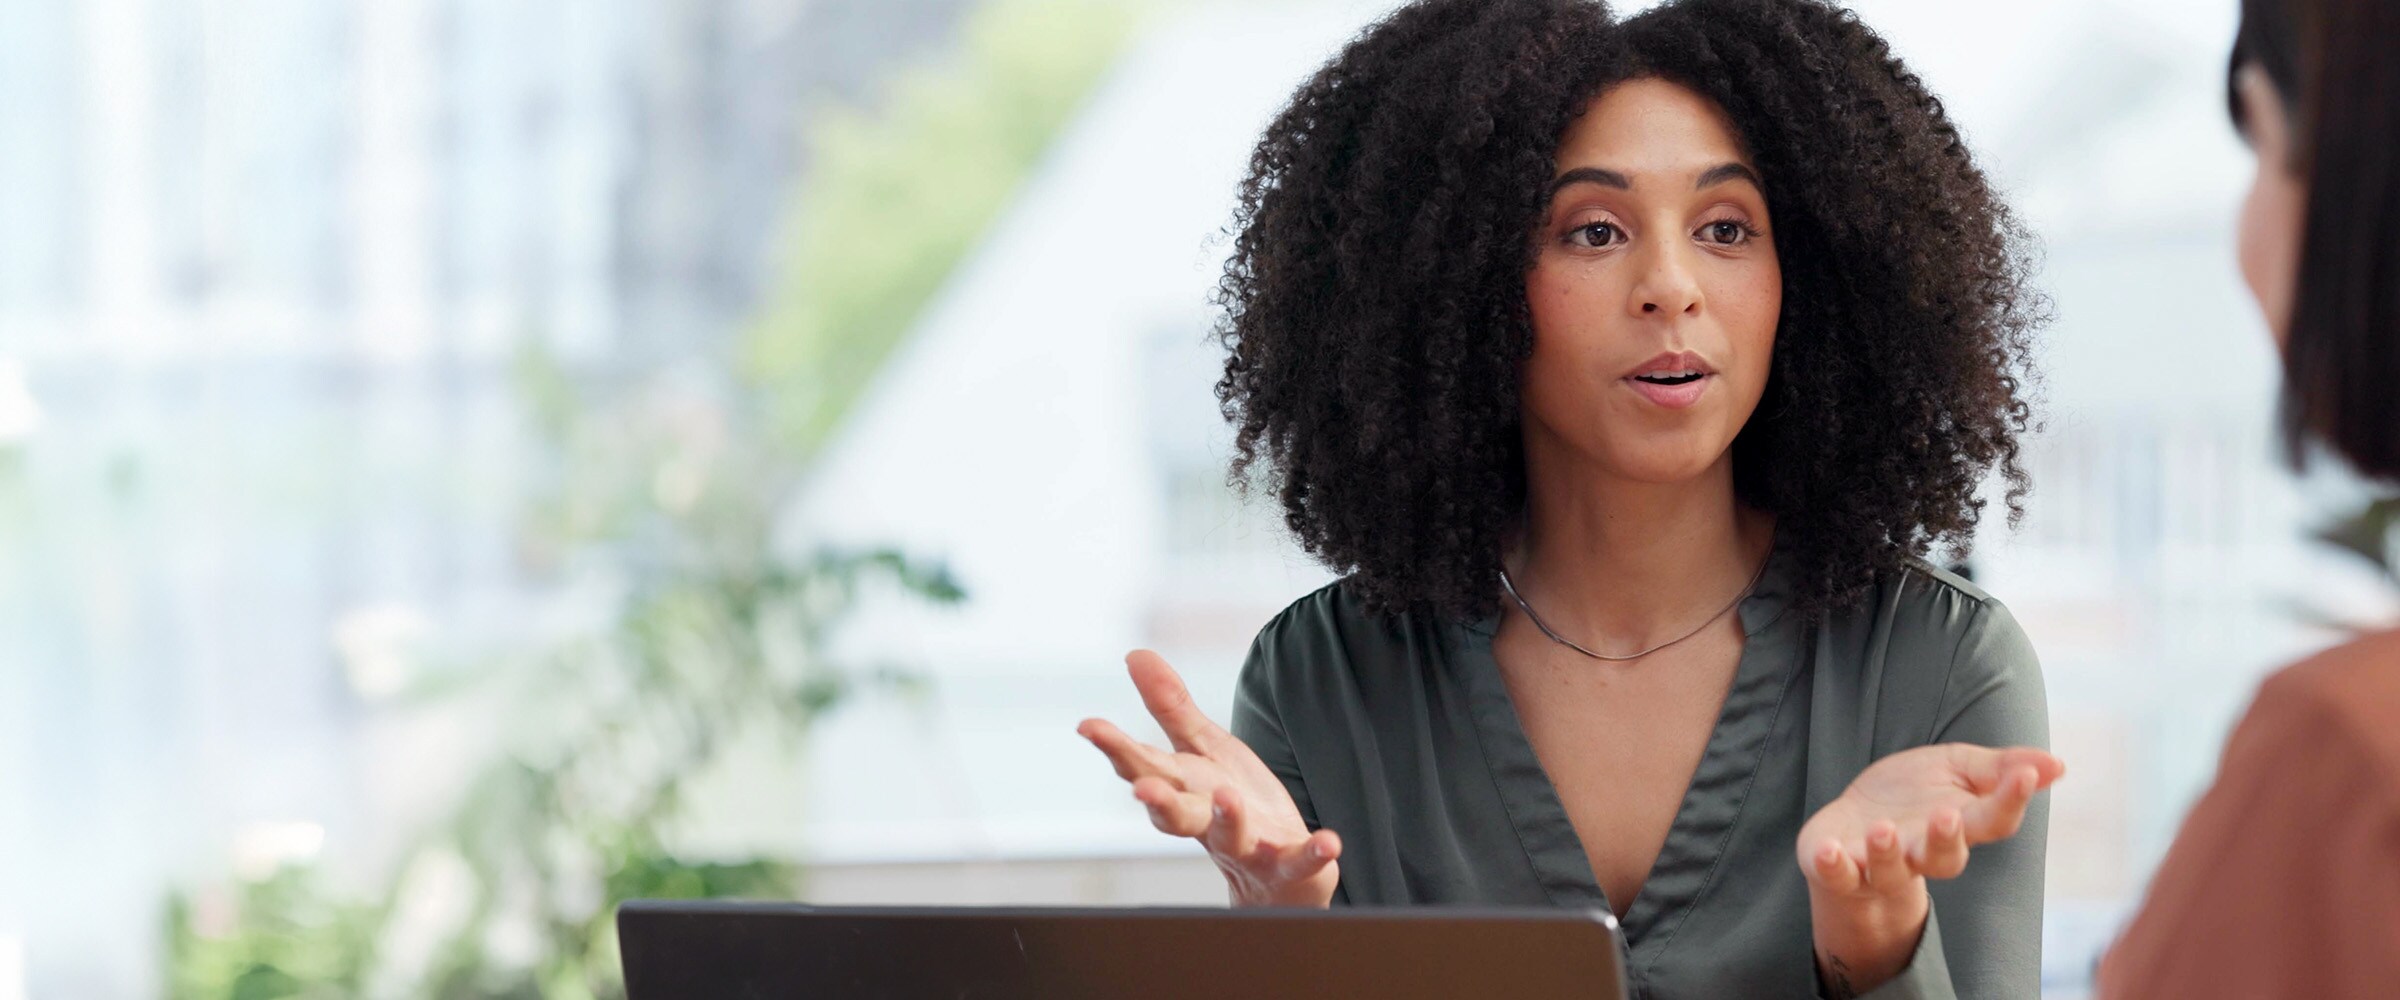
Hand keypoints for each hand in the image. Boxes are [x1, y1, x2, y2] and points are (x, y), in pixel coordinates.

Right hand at [1076, 650, 1341, 907]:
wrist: (1276, 876)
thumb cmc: (1234, 804)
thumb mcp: (1205, 750)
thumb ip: (1171, 707)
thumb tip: (1134, 654)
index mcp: (1185, 789)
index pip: (1145, 767)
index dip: (1116, 748)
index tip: (1089, 726)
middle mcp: (1207, 821)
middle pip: (1178, 813)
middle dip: (1158, 802)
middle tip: (1141, 789)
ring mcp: (1248, 845)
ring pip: (1231, 837)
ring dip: (1228, 819)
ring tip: (1227, 797)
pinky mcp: (1289, 863)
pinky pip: (1300, 860)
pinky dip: (1313, 854)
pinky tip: (1329, 841)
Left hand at [1797, 744, 2065, 996]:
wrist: (1851, 821)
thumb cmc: (1912, 794)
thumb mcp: (1956, 768)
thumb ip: (2000, 767)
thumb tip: (2057, 765)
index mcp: (1958, 825)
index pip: (1993, 821)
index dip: (2011, 800)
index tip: (2026, 776)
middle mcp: (1922, 852)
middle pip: (1944, 858)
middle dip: (1946, 840)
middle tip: (1948, 816)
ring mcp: (1880, 864)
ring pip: (1891, 870)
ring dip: (1888, 852)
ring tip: (1883, 829)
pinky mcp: (1839, 869)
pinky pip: (1837, 875)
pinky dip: (1833, 866)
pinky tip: (1830, 852)